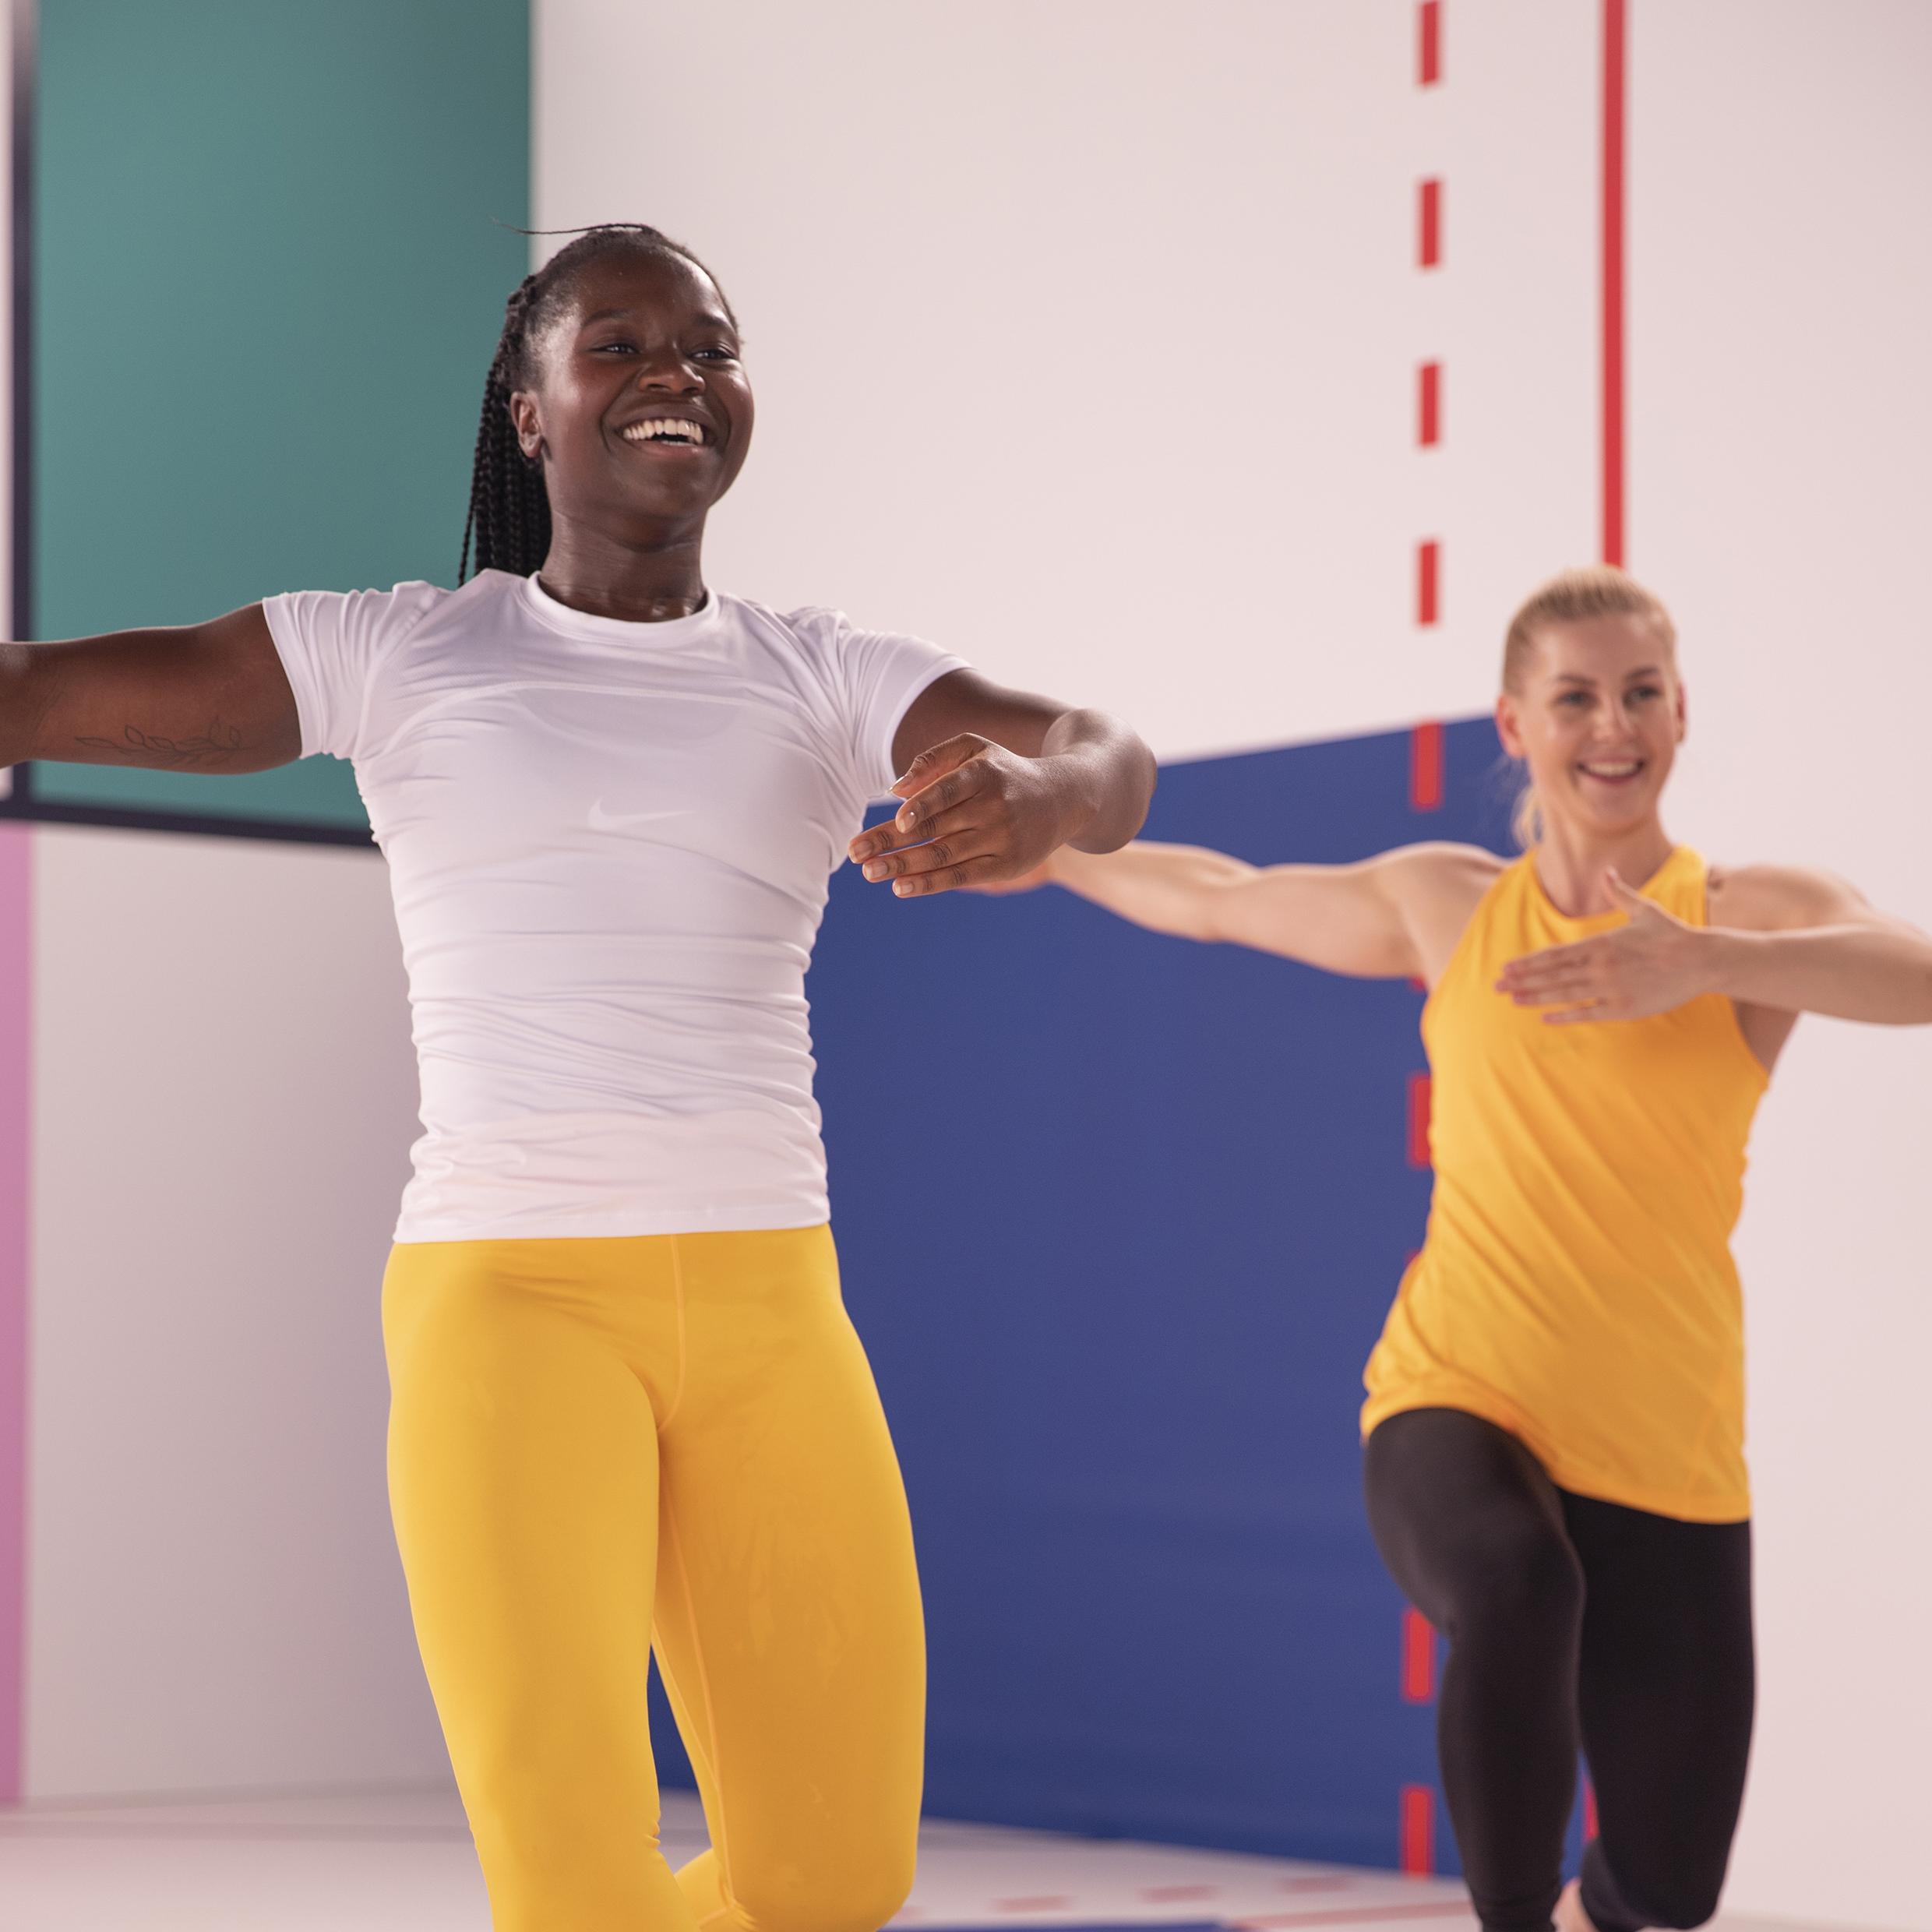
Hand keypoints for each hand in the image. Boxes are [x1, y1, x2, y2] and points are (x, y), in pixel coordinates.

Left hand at [846, 734, 1077, 897]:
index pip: (949, 791)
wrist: (1064, 797)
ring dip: (903, 866)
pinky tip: (900, 887)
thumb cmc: (1005, 771)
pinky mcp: (1007, 865)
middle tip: (856, 852)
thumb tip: (894, 789)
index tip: (897, 820)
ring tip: (870, 871)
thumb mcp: (976, 751)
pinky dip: (930, 883)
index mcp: (984, 774)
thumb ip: (934, 761)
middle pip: (936, 828)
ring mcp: (1002, 838)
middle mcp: (995, 807)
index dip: (923, 806)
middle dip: (891, 841)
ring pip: (945, 855)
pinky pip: (962, 877)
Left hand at [1495, 868, 1714, 1022]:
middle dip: (1522, 981)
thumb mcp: (1644, 909)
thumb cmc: (1672, 934)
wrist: (1703, 960)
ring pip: (1565, 995)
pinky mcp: (1624, 1007)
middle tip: (1496, 987)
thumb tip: (1608, 873)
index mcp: (1601, 942)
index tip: (1506, 968)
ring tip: (1512, 1001)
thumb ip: (1619, 893)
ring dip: (1536, 998)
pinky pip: (1588, 1013)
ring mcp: (1611, 988)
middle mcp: (1601, 966)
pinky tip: (1545, 1017)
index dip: (1528, 963)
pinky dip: (1566, 1016)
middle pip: (1552, 975)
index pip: (1554, 954)